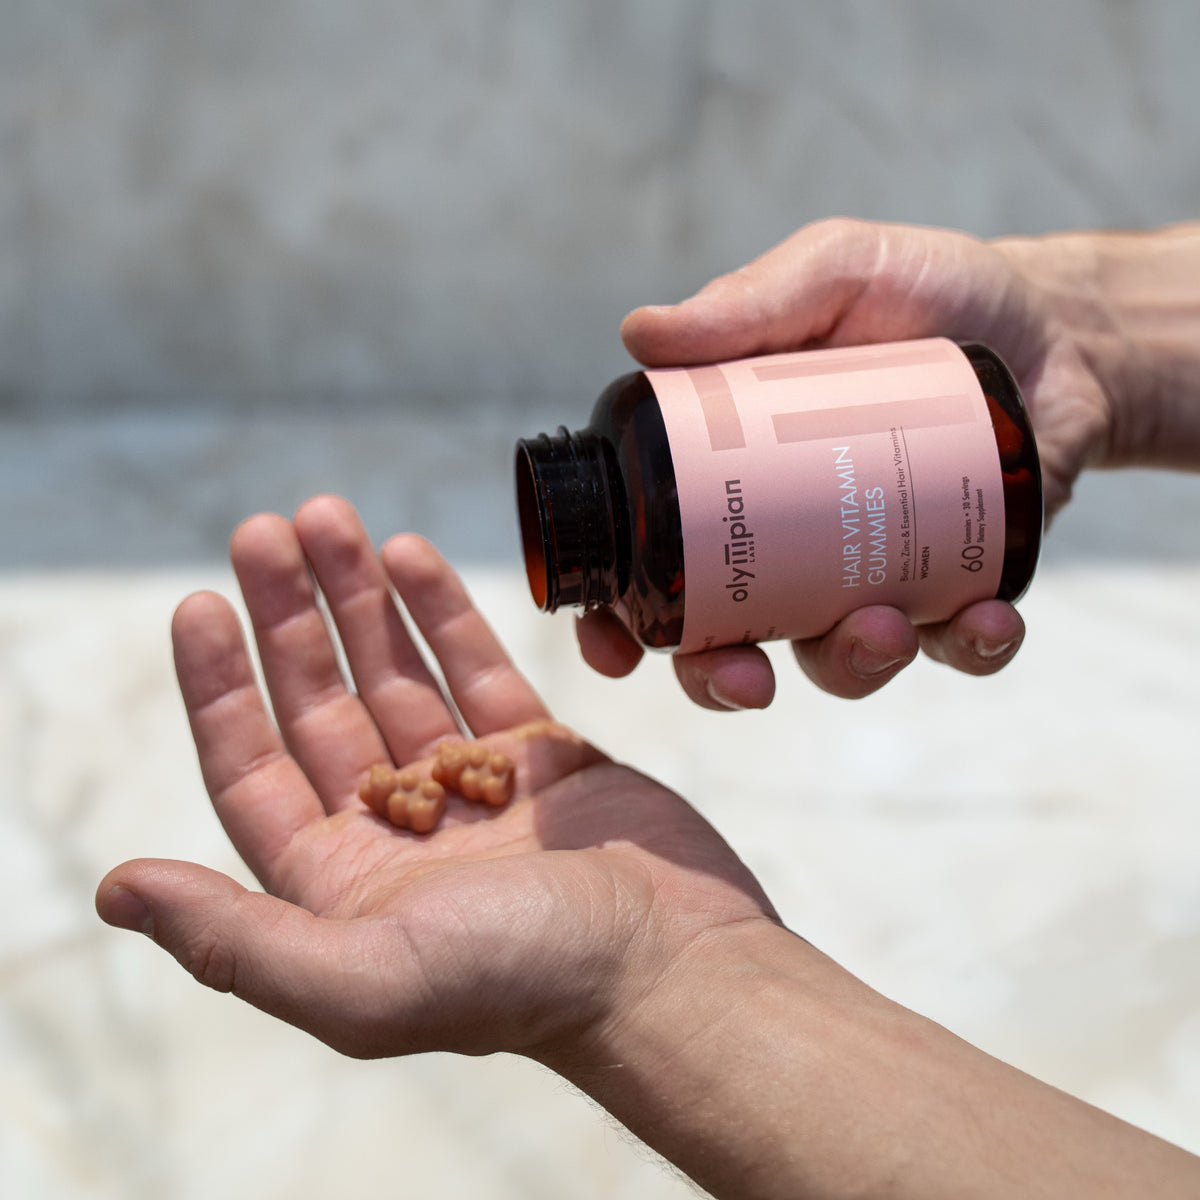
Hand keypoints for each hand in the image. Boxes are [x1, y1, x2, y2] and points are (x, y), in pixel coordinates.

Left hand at [95, 495, 776, 1059]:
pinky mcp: (539, 754)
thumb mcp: (365, 982)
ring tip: (328, 517)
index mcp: (341, 885)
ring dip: (357, 596)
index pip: (254, 768)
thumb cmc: (525, 984)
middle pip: (320, 704)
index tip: (199, 603)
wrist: (674, 969)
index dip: (219, 687)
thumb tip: (116, 887)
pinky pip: (476, 668)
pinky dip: (441, 610)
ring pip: (396, 673)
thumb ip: (238, 940)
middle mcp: (396, 832)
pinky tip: (408, 553)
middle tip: (264, 528)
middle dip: (288, 616)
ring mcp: (469, 787)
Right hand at [581, 217, 1189, 706]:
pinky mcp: (957, 585)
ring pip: (836, 659)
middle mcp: (788, 539)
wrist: (1054, 320)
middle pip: (727, 638)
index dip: (618, 617)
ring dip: (850, 665)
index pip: (653, 558)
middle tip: (746, 678)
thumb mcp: (835, 276)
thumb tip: (640, 333)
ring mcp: (869, 571)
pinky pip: (954, 644)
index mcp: (732, 474)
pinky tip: (989, 616)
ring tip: (885, 624)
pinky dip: (969, 645)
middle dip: (721, 679)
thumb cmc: (925, 292)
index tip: (612, 648)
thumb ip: (750, 304)